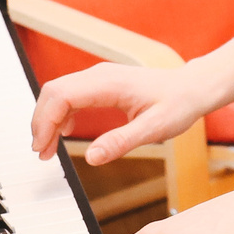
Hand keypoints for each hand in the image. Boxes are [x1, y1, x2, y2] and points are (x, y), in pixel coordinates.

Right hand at [29, 62, 219, 165]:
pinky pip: (70, 94)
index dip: (45, 122)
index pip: (61, 96)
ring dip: (48, 118)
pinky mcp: (101, 83)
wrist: (192, 87)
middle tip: (41, 153)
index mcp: (108, 83)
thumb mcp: (154, 129)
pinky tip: (64, 132)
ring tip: (48, 148)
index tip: (42, 149)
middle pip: (53, 92)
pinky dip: (60, 113)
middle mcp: (99, 75)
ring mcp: (99, 77)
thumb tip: (91, 158)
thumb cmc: (178, 105)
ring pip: (58, 92)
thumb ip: (121, 142)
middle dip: (40, 122)